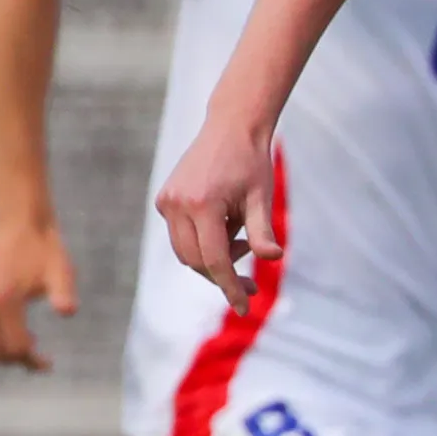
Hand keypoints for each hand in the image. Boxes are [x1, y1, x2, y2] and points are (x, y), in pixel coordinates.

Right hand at [0, 220, 78, 368]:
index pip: (14, 346)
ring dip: (2, 346)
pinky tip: (13, 324)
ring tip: (28, 342)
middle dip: (12, 360)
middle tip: (35, 359)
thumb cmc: (46, 252)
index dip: (32, 360)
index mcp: (3, 297)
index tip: (48, 363)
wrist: (21, 225)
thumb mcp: (62, 273)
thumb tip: (68, 312)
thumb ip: (64, 293)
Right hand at [155, 114, 274, 305]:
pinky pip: (182, 236)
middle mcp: (177, 204)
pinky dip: (203, 243)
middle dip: (223, 275)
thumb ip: (263, 231)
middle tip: (252, 281)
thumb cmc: (252, 163)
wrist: (231, 128)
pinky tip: (227, 228)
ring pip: (186, 252)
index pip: (214, 260)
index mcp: (201, 204)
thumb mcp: (262, 198)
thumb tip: (271, 258)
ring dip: (213, 259)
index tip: (244, 307)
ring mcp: (166, 201)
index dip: (230, 287)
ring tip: (242, 241)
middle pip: (196, 260)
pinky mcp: (165, 200)